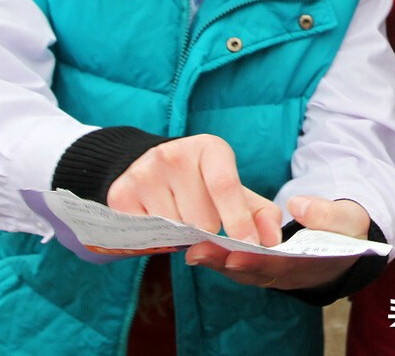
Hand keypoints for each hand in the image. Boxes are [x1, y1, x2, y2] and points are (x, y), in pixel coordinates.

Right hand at [107, 134, 281, 246]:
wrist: (146, 165)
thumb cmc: (200, 183)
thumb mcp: (234, 189)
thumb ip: (261, 214)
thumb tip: (273, 240)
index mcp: (208, 148)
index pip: (224, 186)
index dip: (238, 220)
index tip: (250, 246)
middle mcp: (173, 154)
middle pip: (202, 219)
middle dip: (208, 232)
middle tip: (200, 219)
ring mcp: (144, 172)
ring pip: (177, 230)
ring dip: (183, 236)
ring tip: (179, 217)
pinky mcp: (122, 193)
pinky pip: (150, 234)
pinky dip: (159, 237)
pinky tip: (159, 219)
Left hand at [186, 196, 369, 289]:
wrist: (348, 242)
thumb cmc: (349, 228)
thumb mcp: (349, 218)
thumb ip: (327, 214)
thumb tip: (299, 206)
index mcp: (314, 265)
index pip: (281, 267)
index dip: (257, 262)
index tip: (234, 255)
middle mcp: (292, 275)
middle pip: (255, 272)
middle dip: (226, 264)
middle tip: (198, 252)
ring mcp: (277, 272)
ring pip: (244, 271)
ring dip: (217, 261)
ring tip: (192, 249)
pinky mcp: (264, 265)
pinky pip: (240, 264)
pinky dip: (220, 257)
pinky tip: (198, 246)